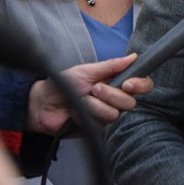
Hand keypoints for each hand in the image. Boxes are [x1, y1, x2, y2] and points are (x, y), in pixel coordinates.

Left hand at [26, 54, 153, 133]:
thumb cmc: (62, 84)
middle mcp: (115, 99)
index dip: (140, 84)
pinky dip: (88, 113)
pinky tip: (78, 111)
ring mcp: (107, 113)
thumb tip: (133, 57)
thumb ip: (110, 65)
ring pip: (116, 113)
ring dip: (97, 104)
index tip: (128, 83)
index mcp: (115, 81)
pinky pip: (102, 122)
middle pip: (131, 101)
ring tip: (83, 98)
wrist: (42, 104)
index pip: (141, 85)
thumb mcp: (86, 70)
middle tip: (94, 88)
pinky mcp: (97, 127)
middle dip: (112, 94)